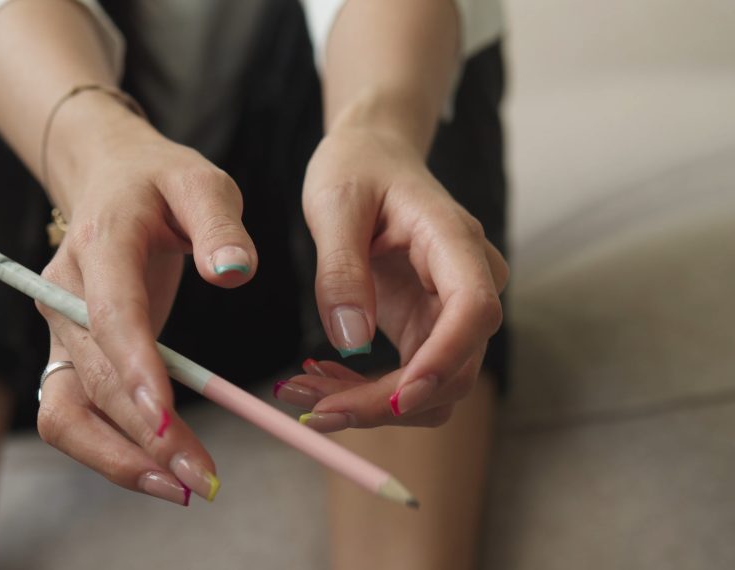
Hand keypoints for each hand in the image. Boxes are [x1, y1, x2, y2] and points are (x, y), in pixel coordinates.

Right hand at [34, 105, 253, 503]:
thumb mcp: (201, 180)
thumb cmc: (160, 182)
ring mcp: (58, 329)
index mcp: (99, 244)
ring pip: (66, 412)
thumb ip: (219, 222)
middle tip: (204, 479)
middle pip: (91, 379)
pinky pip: (74, 416)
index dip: (135, 368)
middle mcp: (63, 293)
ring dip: (118, 458)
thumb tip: (234, 273)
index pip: (109, 313)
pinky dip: (111, 451)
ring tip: (183, 488)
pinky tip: (162, 470)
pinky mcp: (66, 354)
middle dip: (144, 436)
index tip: (167, 418)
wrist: (107, 177)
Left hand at [288, 124, 507, 430]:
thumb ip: (341, 268)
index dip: (443, 359)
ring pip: (430, 389)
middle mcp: (467, 283)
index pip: (474, 311)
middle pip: (452, 368)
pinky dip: (363, 393)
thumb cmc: (356, 168)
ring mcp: (448, 312)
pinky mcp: (425, 330)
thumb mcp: (334, 204)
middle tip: (311, 407)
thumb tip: (350, 339)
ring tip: (302, 391)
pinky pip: (406, 382)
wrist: (372, 156)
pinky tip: (318, 377)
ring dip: (371, 407)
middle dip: (385, 402)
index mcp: (454, 241)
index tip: (398, 395)